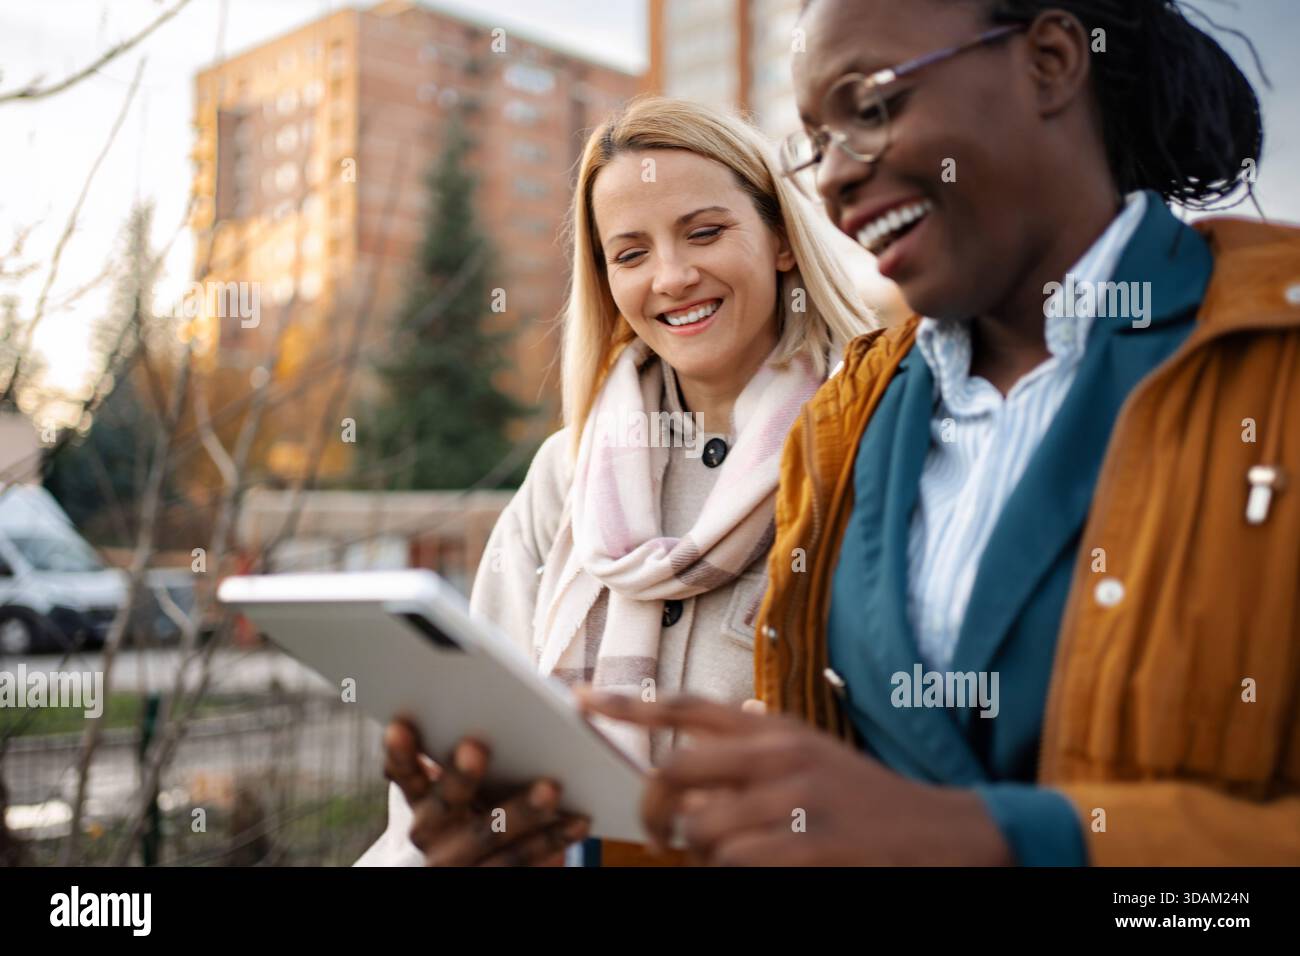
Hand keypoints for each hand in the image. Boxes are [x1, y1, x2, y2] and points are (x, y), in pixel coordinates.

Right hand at [383, 716, 589, 865]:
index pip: (404, 773)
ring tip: (551, 787)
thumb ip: (471, 747)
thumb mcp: (467, 780)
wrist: (479, 863)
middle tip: (475, 746)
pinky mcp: (491, 877)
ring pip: (489, 835)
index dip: (400, 751)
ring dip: (522, 811)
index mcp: (421, 799)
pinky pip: (522, 860)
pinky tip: (579, 820)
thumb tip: (512, 697)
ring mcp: (460, 861)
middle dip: (460, 776)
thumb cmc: (485, 800)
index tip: (400, 723)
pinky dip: (553, 839)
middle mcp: (432, 832)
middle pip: (446, 804)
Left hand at [576, 692, 1011, 865]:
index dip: (626, 706)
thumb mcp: (814, 751)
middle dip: (652, 808)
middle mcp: (777, 756)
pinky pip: (735, 865)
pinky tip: (757, 867)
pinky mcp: (807, 848)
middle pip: (674, 773)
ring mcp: (792, 802)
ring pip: (701, 831)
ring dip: (700, 855)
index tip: (580, 702)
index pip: (685, 708)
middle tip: (659, 831)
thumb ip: (761, 741)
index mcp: (774, 729)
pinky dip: (731, 873)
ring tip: (729, 858)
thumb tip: (713, 722)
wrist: (942, 834)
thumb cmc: (868, 798)